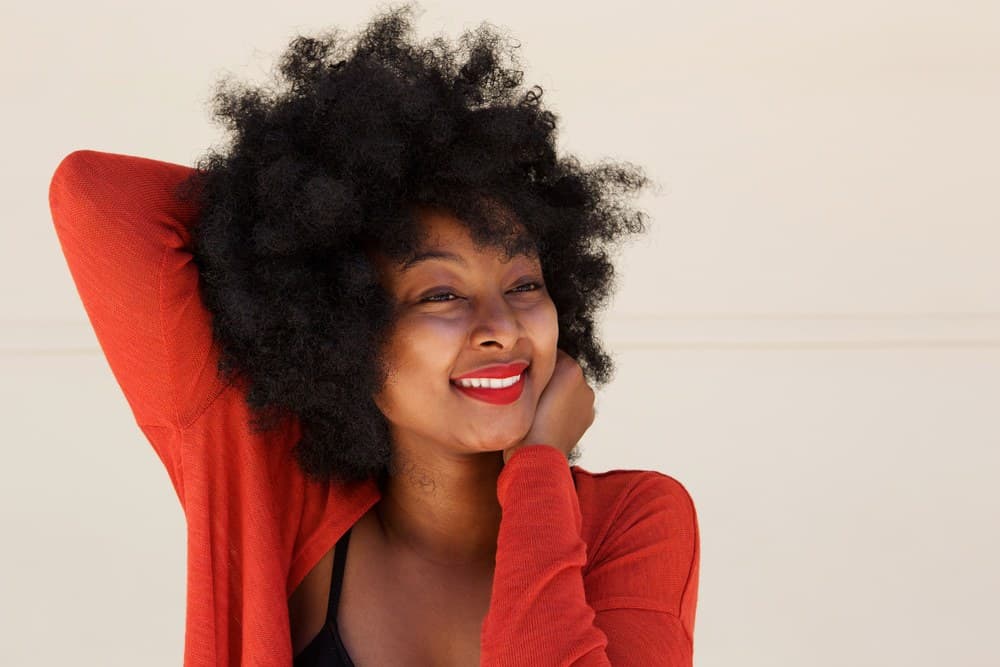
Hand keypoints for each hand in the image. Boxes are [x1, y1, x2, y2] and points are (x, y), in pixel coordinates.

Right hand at [503, 349, 595, 463]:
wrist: (537, 457)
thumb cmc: (523, 420)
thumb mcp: (520, 384)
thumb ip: (528, 367)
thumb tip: (526, 359)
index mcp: (570, 368)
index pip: (550, 353)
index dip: (534, 362)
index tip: (524, 374)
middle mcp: (584, 382)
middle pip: (561, 370)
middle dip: (548, 377)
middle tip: (529, 392)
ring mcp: (588, 401)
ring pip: (568, 387)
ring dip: (556, 392)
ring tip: (538, 408)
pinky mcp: (588, 417)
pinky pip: (573, 404)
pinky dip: (563, 408)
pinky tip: (548, 418)